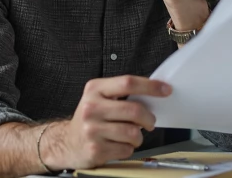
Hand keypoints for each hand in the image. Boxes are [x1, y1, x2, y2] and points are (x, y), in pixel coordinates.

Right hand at [45, 75, 171, 168]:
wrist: (66, 142)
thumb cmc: (91, 118)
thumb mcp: (100, 97)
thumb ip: (122, 93)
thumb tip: (155, 93)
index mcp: (95, 89)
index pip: (128, 82)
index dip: (150, 86)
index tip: (165, 90)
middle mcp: (91, 108)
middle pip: (134, 110)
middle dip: (149, 118)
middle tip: (150, 121)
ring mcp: (92, 130)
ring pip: (133, 132)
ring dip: (138, 136)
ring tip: (131, 135)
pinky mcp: (95, 149)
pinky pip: (126, 149)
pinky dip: (128, 148)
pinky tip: (118, 144)